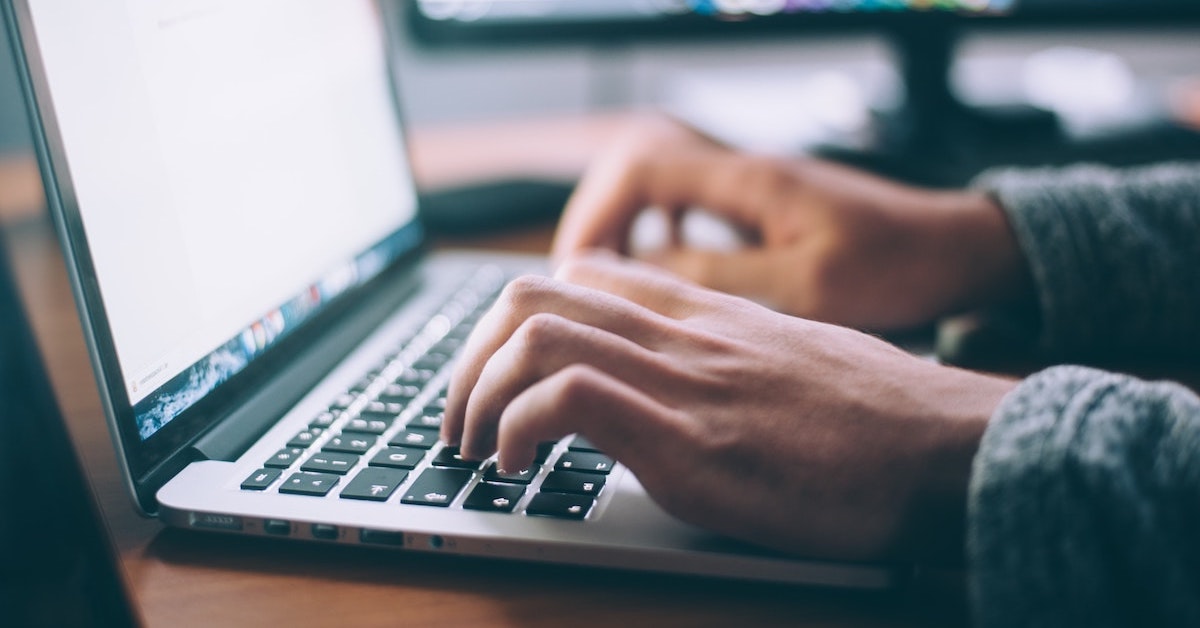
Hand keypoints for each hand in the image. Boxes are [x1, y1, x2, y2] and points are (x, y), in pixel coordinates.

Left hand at [444, 253, 1016, 562]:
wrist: (952, 448)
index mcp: (707, 315)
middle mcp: (685, 334)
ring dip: (476, 393)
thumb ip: (728, 355)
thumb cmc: (883, 418)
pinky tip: (518, 467)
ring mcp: (685, 382)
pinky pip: (569, 398)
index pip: (582, 274)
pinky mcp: (691, 443)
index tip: (502, 373)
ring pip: (535, 333)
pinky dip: (517, 428)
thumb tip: (683, 385)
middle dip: (471, 357)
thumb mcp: (795, 360)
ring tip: (475, 447)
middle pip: (534, 294)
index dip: (517, 319)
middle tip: (462, 417)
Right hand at [553, 116, 1030, 330]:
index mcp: (748, 180)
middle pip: (637, 169)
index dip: (596, 214)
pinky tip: (665, 275)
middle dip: (598, 221)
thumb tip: (636, 275)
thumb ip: (718, 277)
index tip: (577, 270)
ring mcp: (753, 187)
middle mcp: (743, 172)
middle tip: (580, 282)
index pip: (640, 167)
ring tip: (609, 283)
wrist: (957, 250)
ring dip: (627, 229)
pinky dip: (662, 236)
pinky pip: (690, 208)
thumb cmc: (896, 266)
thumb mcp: (805, 286)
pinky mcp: (765, 208)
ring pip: (660, 189)